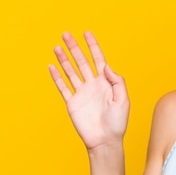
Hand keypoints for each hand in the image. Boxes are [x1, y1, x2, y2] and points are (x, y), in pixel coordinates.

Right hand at [48, 31, 129, 150]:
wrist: (105, 141)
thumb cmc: (117, 123)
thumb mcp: (123, 100)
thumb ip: (117, 81)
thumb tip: (106, 66)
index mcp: (106, 82)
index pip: (98, 59)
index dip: (93, 46)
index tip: (87, 33)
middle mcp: (92, 85)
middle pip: (81, 62)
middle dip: (74, 48)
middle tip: (66, 34)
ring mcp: (81, 93)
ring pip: (70, 72)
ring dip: (63, 59)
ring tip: (57, 47)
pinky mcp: (72, 103)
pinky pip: (63, 87)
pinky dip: (57, 77)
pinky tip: (52, 66)